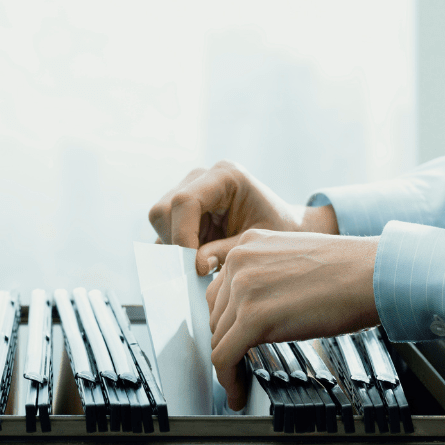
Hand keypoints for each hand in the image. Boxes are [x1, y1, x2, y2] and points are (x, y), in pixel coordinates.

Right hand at [148, 161, 338, 274]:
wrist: (284, 225)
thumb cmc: (278, 230)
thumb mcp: (257, 244)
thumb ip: (225, 253)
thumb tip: (196, 266)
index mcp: (225, 176)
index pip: (185, 201)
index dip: (183, 236)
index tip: (194, 266)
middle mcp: (202, 177)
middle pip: (164, 209)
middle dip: (176, 243)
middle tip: (200, 268)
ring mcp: (189, 189)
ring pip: (160, 220)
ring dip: (175, 247)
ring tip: (206, 261)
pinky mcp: (182, 207)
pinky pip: (165, 229)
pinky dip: (176, 248)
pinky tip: (200, 256)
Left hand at [206, 228, 378, 409]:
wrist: (372, 274)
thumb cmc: (349, 271)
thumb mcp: (295, 260)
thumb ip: (269, 277)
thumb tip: (261, 309)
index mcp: (249, 244)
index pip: (221, 289)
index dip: (226, 321)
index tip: (232, 339)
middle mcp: (240, 261)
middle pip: (216, 314)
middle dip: (227, 341)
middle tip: (240, 362)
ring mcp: (243, 288)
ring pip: (218, 338)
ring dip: (228, 364)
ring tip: (240, 381)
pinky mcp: (253, 317)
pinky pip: (225, 357)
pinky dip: (228, 380)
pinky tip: (238, 394)